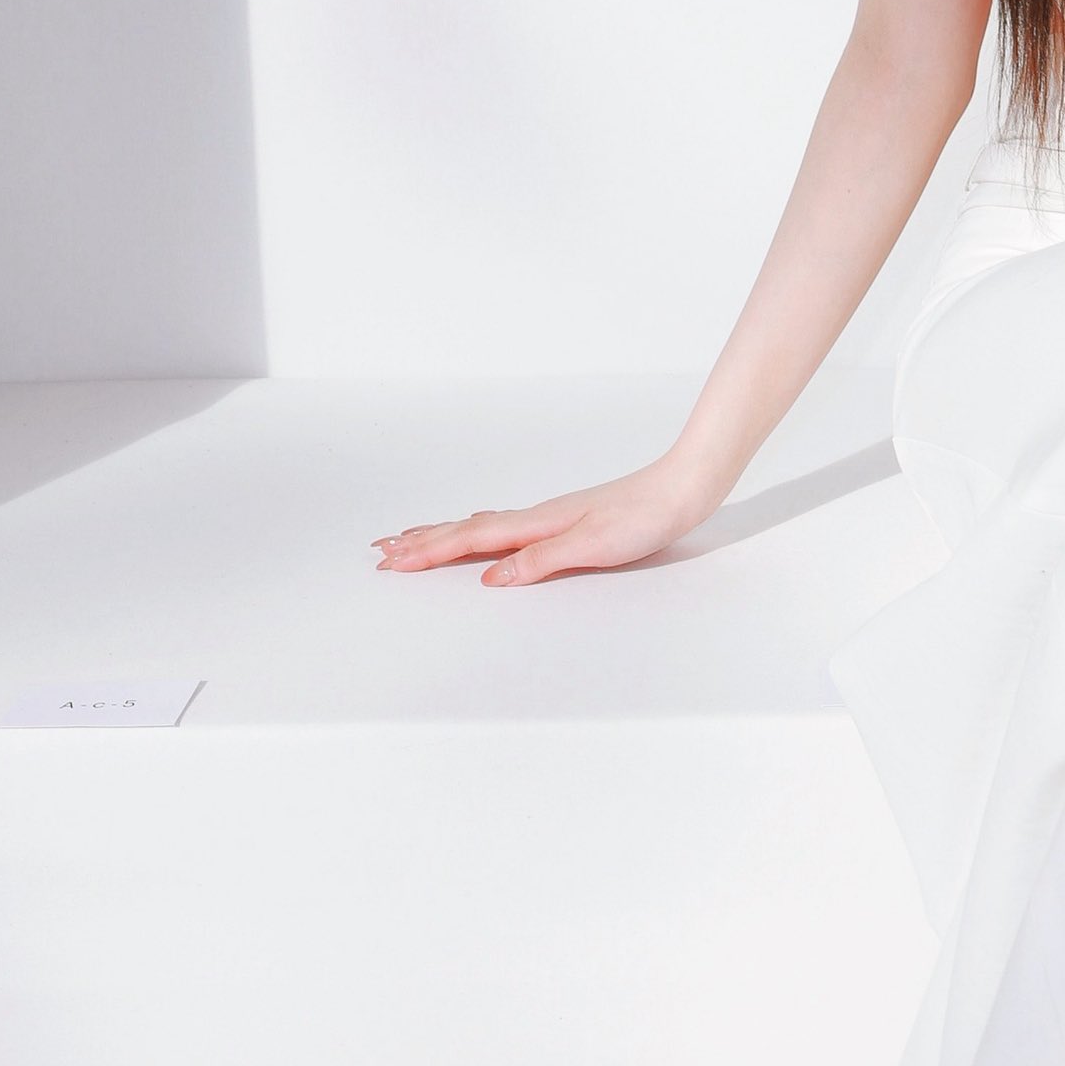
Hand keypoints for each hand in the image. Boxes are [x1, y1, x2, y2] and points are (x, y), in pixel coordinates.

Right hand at [372, 460, 707, 586]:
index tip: (389, 562)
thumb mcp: (593, 546)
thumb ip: (541, 561)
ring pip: (481, 526)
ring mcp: (550, 517)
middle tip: (380, 551)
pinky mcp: (567, 520)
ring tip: (412, 538)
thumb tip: (490, 578)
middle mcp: (537, 518)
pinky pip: (504, 527)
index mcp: (537, 524)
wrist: (683, 487)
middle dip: (422, 542)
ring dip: (443, 533)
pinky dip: (478, 530)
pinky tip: (480, 530)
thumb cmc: (645, 516)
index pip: (470, 540)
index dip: (428, 552)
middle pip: (466, 529)